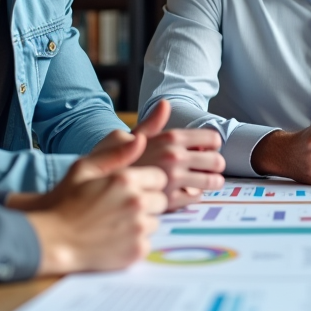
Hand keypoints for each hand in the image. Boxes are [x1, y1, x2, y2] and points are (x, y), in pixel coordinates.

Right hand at [22, 131, 167, 275]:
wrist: (52, 240)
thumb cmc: (65, 201)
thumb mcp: (84, 168)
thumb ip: (116, 153)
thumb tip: (141, 140)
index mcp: (127, 179)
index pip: (160, 178)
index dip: (147, 184)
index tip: (133, 190)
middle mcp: (136, 202)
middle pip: (161, 201)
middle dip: (147, 203)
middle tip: (123, 208)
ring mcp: (138, 228)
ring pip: (155, 222)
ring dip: (142, 223)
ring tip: (117, 224)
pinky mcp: (137, 250)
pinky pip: (148, 243)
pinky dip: (135, 242)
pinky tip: (116, 240)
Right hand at [92, 100, 224, 210]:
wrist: (92, 193)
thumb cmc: (109, 165)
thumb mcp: (126, 138)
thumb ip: (151, 123)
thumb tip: (165, 104)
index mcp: (168, 139)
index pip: (212, 139)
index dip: (210, 145)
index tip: (203, 150)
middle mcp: (174, 159)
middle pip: (217, 162)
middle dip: (213, 166)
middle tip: (205, 169)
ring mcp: (174, 182)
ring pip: (210, 183)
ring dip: (205, 183)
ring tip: (195, 183)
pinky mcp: (170, 206)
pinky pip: (194, 200)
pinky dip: (189, 198)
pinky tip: (178, 195)